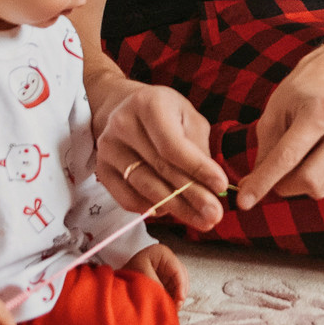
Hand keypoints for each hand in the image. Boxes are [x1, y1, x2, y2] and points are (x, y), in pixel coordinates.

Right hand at [93, 79, 227, 230]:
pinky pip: (127, 198)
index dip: (198, 169)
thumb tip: (212, 184)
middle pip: (160, 169)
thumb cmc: (166, 114)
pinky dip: (151, 208)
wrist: (127, 108)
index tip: (221, 185)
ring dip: (176, 208)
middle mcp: (123, 124)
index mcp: (148, 105)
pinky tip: (170, 211)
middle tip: (215, 215)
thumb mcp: (188, 118)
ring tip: (201, 219)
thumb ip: (198, 148)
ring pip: (145, 187)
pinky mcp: (101, 169)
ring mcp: (108, 148)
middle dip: (192, 195)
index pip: (173, 145)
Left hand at [123, 241, 184, 301]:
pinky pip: (174, 288)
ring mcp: (167, 269)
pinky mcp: (165, 278)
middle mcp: (167, 260)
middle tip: (177, 306)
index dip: (181, 285)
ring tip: (173, 307)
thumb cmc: (128, 273)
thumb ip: (157, 285)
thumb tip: (170, 297)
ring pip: (179, 283)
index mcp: (162, 253)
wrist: (118, 278)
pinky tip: (170, 305)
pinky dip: (173, 296)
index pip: (177, 269)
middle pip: (181, 276)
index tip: (180, 299)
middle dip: (181, 292)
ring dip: (178, 295)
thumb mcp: (142, 276)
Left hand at [237, 58, 323, 210]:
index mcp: (321, 111)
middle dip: (282, 185)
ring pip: (320, 189)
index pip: (287, 157)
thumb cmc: (300, 94)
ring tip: (297, 159)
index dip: (263, 181)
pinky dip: (315, 180)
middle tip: (272, 174)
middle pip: (308, 181)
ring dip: (299, 184)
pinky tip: (315, 158)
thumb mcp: (274, 113)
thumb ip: (264, 152)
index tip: (244, 201)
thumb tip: (250, 188)